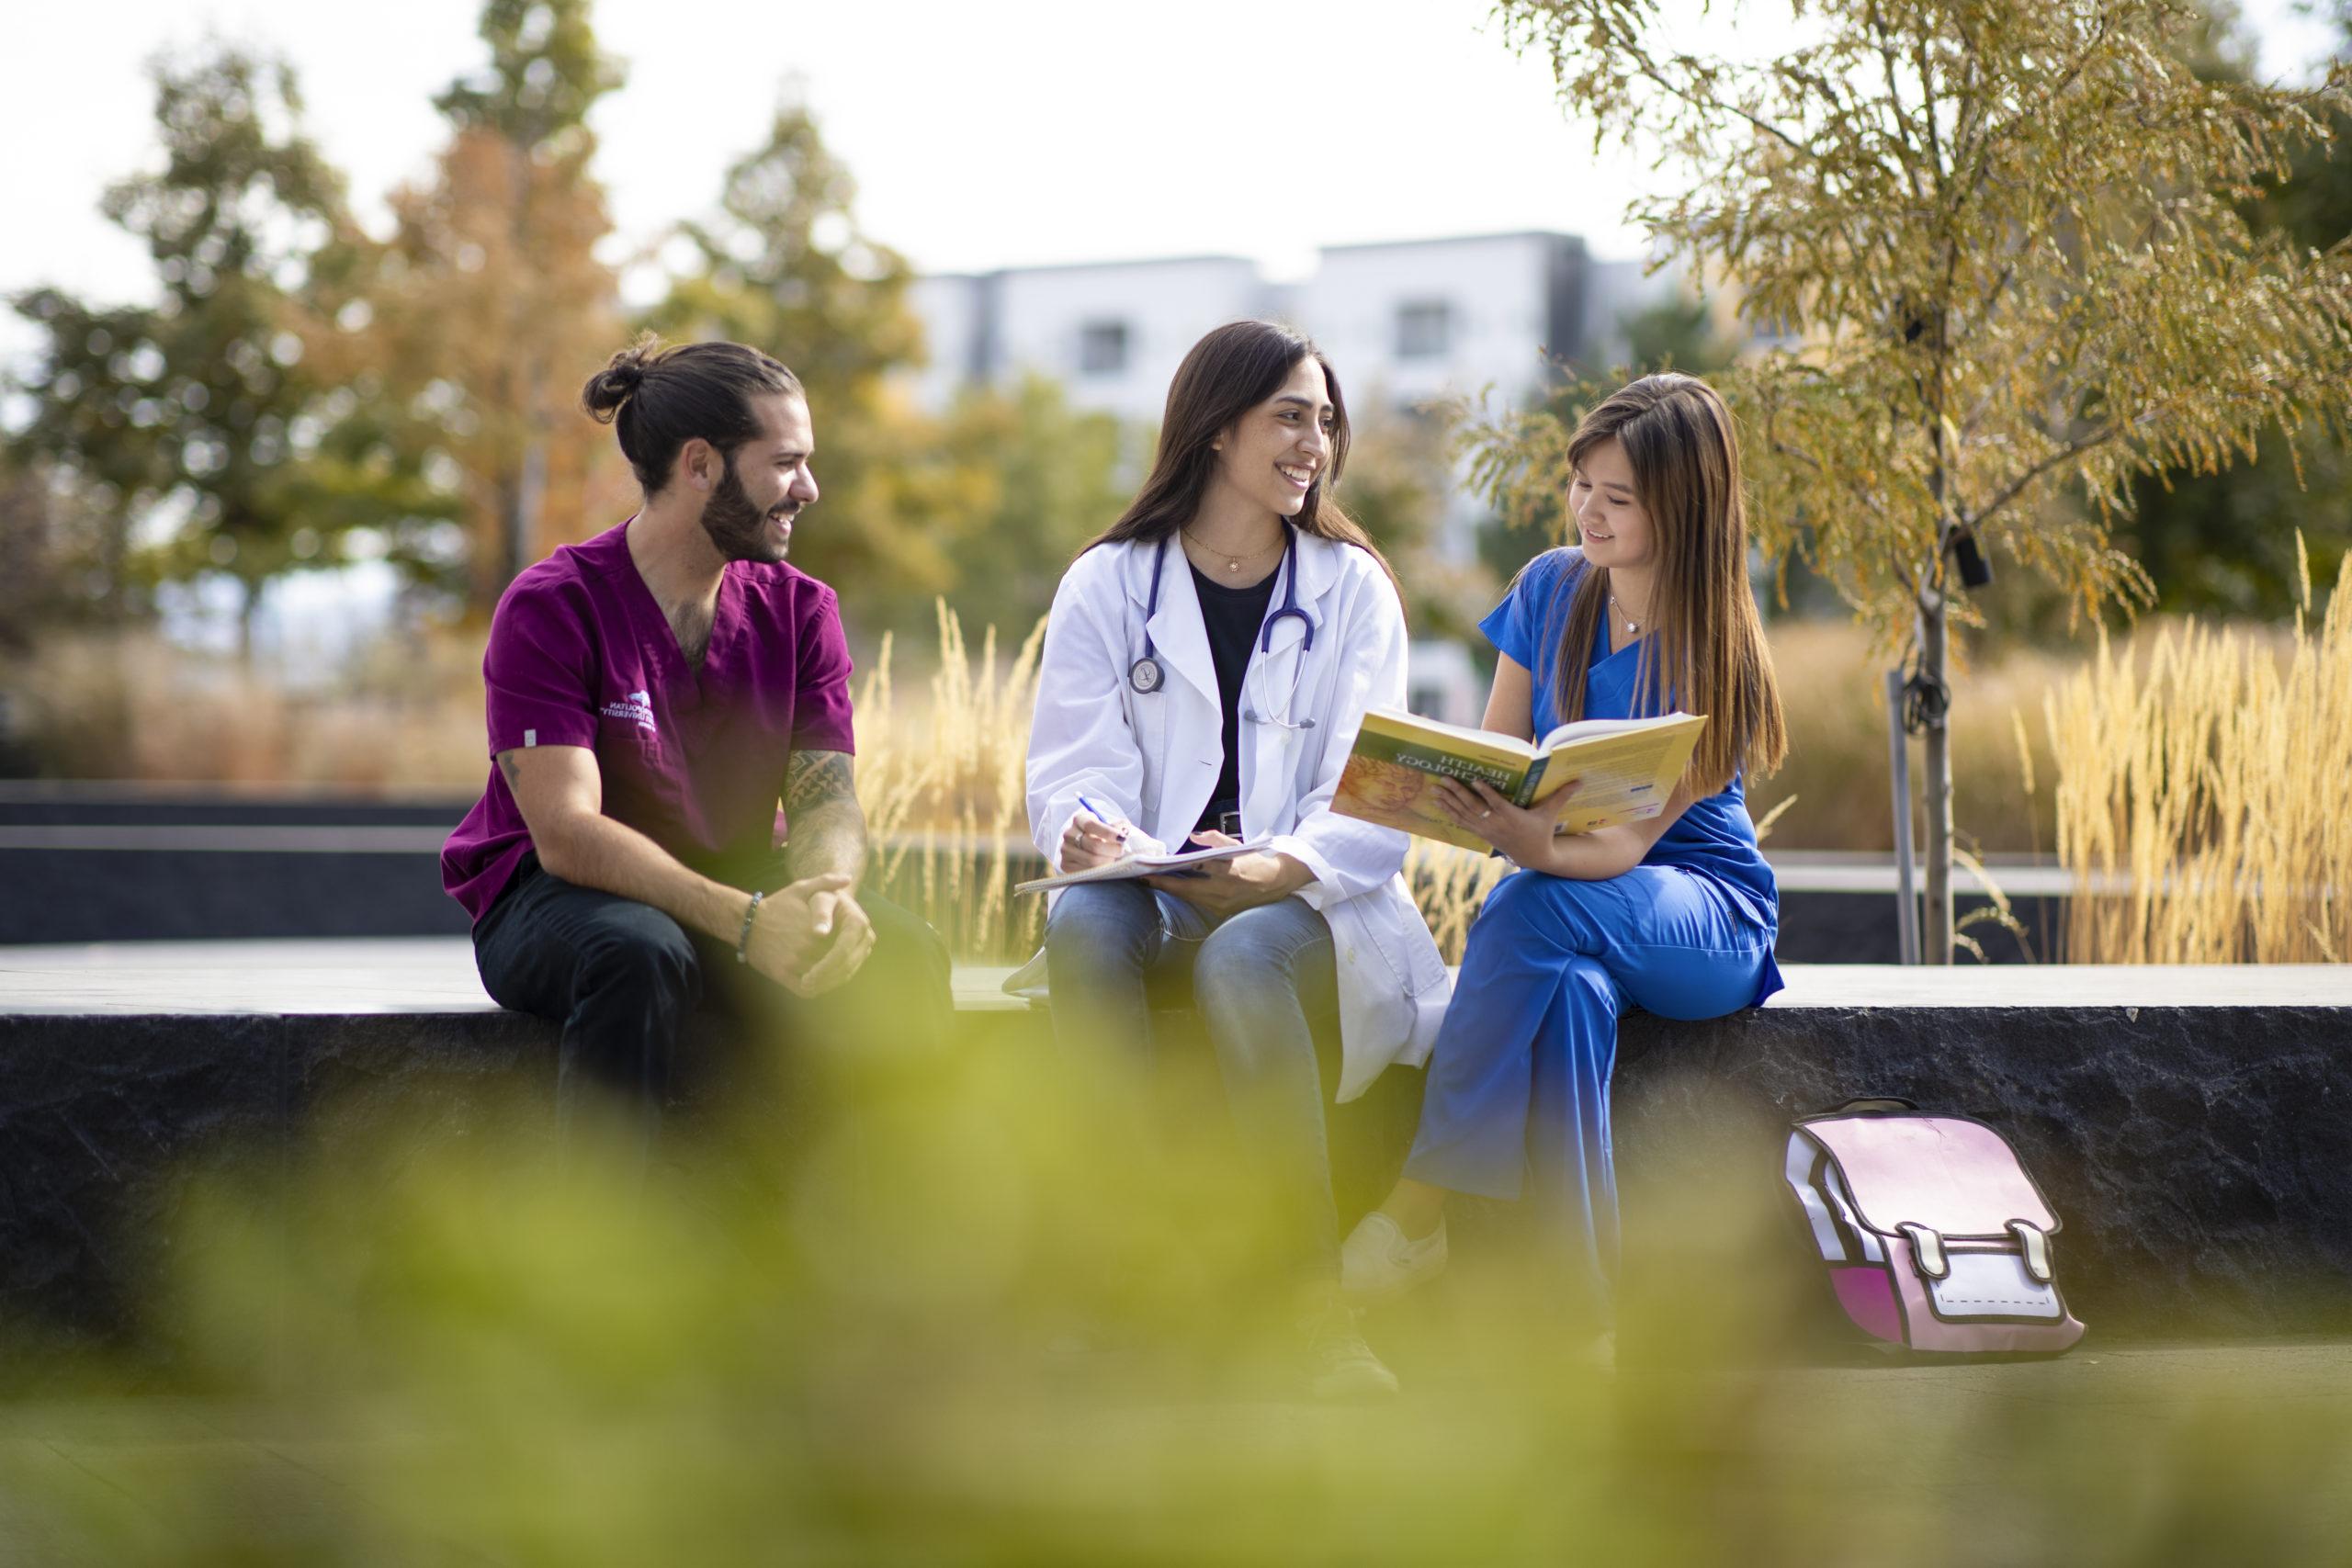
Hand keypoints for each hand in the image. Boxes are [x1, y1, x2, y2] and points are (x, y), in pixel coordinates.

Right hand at [739, 872, 858, 995]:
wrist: (745, 922)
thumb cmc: (777, 905)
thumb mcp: (800, 888)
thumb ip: (825, 882)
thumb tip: (848, 878)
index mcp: (814, 926)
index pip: (844, 943)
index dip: (852, 946)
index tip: (855, 946)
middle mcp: (804, 945)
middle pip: (836, 961)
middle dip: (846, 963)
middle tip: (850, 962)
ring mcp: (793, 961)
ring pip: (824, 977)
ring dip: (834, 978)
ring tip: (839, 973)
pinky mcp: (781, 974)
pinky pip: (807, 989)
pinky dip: (817, 988)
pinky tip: (821, 982)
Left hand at [793, 885, 876, 996]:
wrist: (833, 900)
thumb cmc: (821, 897)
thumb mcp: (818, 898)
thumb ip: (819, 913)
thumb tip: (820, 933)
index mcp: (858, 922)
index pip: (843, 950)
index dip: (825, 966)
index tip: (807, 976)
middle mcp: (866, 936)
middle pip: (847, 964)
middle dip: (826, 977)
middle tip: (805, 984)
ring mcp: (865, 947)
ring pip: (848, 971)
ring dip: (828, 982)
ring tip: (807, 986)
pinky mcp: (860, 955)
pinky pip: (847, 972)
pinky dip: (831, 980)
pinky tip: (814, 984)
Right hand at [1059, 809, 1131, 870]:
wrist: (1087, 845)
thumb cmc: (1101, 834)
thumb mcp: (1109, 825)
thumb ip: (1119, 826)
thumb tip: (1125, 831)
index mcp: (1079, 820)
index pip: (1092, 825)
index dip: (1108, 832)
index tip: (1122, 838)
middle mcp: (1069, 834)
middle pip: (1094, 846)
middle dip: (1112, 850)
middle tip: (1122, 851)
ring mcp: (1066, 851)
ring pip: (1091, 861)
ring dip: (1108, 862)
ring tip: (1115, 859)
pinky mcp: (1066, 865)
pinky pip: (1086, 872)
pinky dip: (1100, 871)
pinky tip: (1106, 867)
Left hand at [1144, 832, 1313, 915]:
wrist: (1277, 882)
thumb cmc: (1255, 861)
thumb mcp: (1236, 845)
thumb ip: (1215, 840)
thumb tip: (1196, 836)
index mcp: (1228, 871)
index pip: (1194, 871)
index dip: (1170, 872)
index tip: (1152, 869)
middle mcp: (1224, 890)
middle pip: (1186, 890)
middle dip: (1163, 884)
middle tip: (1144, 878)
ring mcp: (1223, 904)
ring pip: (1190, 898)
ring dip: (1172, 890)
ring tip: (1154, 881)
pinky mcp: (1222, 911)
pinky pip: (1199, 902)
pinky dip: (1186, 895)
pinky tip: (1174, 888)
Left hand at [1432, 777, 1582, 869]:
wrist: (1532, 857)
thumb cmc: (1541, 831)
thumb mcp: (1550, 813)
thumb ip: (1561, 795)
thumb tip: (1579, 779)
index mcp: (1511, 816)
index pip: (1496, 803)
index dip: (1485, 792)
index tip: (1475, 780)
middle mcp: (1495, 823)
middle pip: (1473, 807)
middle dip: (1457, 793)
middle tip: (1444, 779)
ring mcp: (1485, 829)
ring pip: (1463, 814)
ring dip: (1448, 801)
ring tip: (1434, 789)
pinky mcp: (1480, 832)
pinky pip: (1461, 821)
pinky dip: (1449, 812)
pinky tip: (1438, 803)